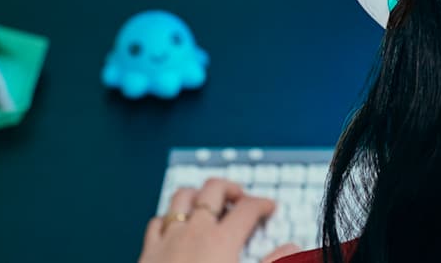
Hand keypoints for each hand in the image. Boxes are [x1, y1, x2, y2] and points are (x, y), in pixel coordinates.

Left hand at [139, 178, 301, 262]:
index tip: (269, 208)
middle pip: (214, 189)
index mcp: (222, 240)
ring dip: (199, 196)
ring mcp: (168, 239)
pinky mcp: (148, 252)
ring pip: (182, 197)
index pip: (248, 207)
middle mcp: (194, 232)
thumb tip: (292, 249)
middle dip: (231, 189)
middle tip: (241, 200)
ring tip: (210, 205)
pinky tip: (177, 228)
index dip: (263, 203)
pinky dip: (170, 218)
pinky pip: (157, 222)